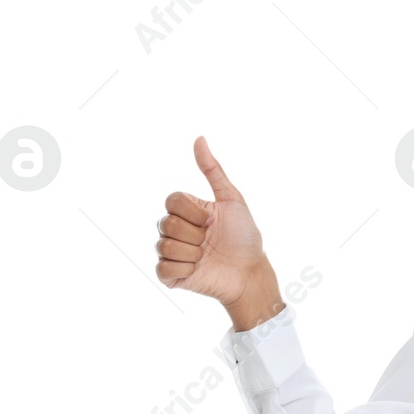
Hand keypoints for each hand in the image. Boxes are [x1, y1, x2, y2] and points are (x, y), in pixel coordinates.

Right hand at [154, 137, 273, 311]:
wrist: (250, 272)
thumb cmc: (244, 237)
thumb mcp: (232, 200)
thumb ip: (213, 171)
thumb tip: (199, 138)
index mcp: (187, 211)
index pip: (172, 201)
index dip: (194, 212)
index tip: (213, 221)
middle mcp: (175, 229)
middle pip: (166, 223)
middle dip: (195, 234)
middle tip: (210, 241)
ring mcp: (172, 252)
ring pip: (164, 245)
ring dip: (192, 252)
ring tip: (206, 257)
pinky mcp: (170, 275)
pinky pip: (162, 268)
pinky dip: (184, 269)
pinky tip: (198, 270)